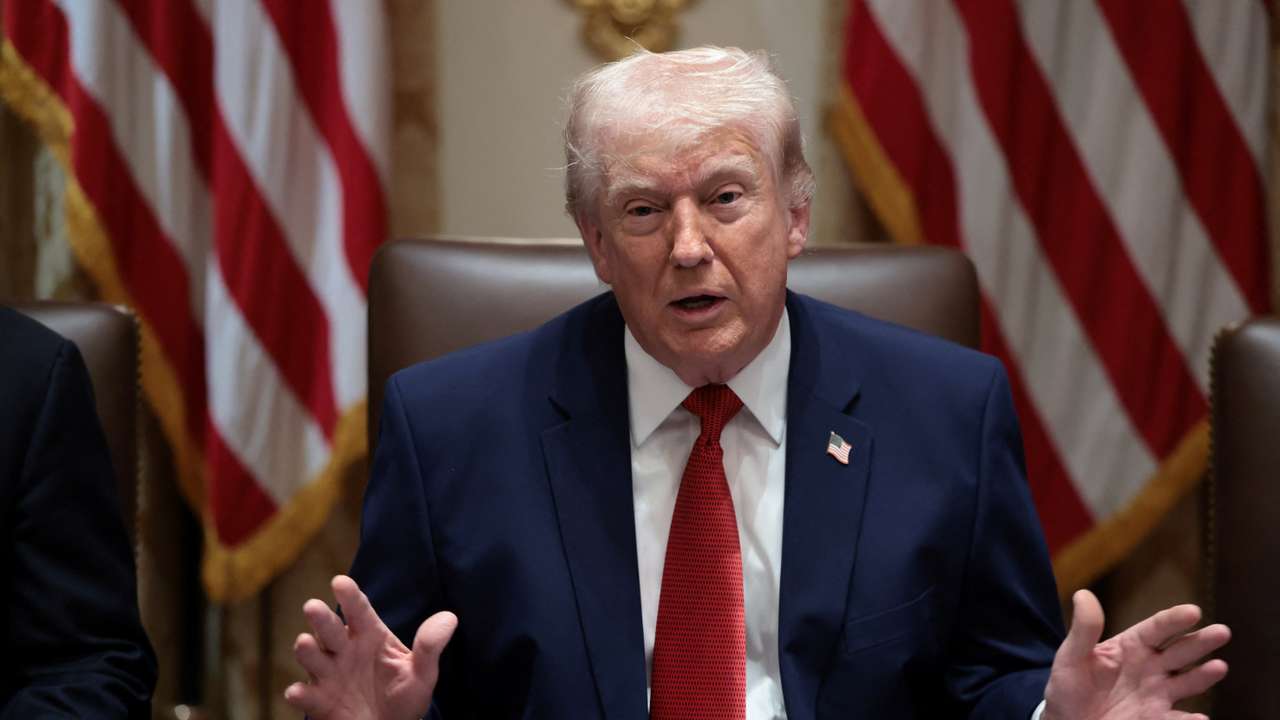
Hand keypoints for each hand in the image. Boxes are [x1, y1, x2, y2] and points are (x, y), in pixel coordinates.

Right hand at [284, 575, 457, 719]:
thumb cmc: (404, 696)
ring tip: (305, 643)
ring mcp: (329, 674)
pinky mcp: (319, 701)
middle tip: (313, 606)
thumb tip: (450, 618)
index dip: (349, 596)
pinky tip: (298, 692)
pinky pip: (306, 696)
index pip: (359, 610)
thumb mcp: (422, 673)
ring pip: (312, 656)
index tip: (340, 582)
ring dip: (307, 650)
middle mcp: (344, 650)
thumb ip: (430, 647)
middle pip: (329, 629)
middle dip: (321, 618)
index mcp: (369, 636)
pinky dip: (300, 694)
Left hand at [1042, 589, 1228, 719]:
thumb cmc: (1069, 686)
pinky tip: (1200, 718)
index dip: (1174, 620)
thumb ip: (1083, 629)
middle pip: (1180, 651)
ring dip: (1204, 675)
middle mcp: (1150, 667)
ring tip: (1219, 667)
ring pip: (1187, 681)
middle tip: (1222, 631)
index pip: (1156, 629)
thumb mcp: (1071, 656)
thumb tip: (1083, 594)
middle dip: (1200, 641)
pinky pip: (1177, 719)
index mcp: (1131, 646)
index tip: (1193, 611)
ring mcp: (1156, 694)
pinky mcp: (1156, 719)